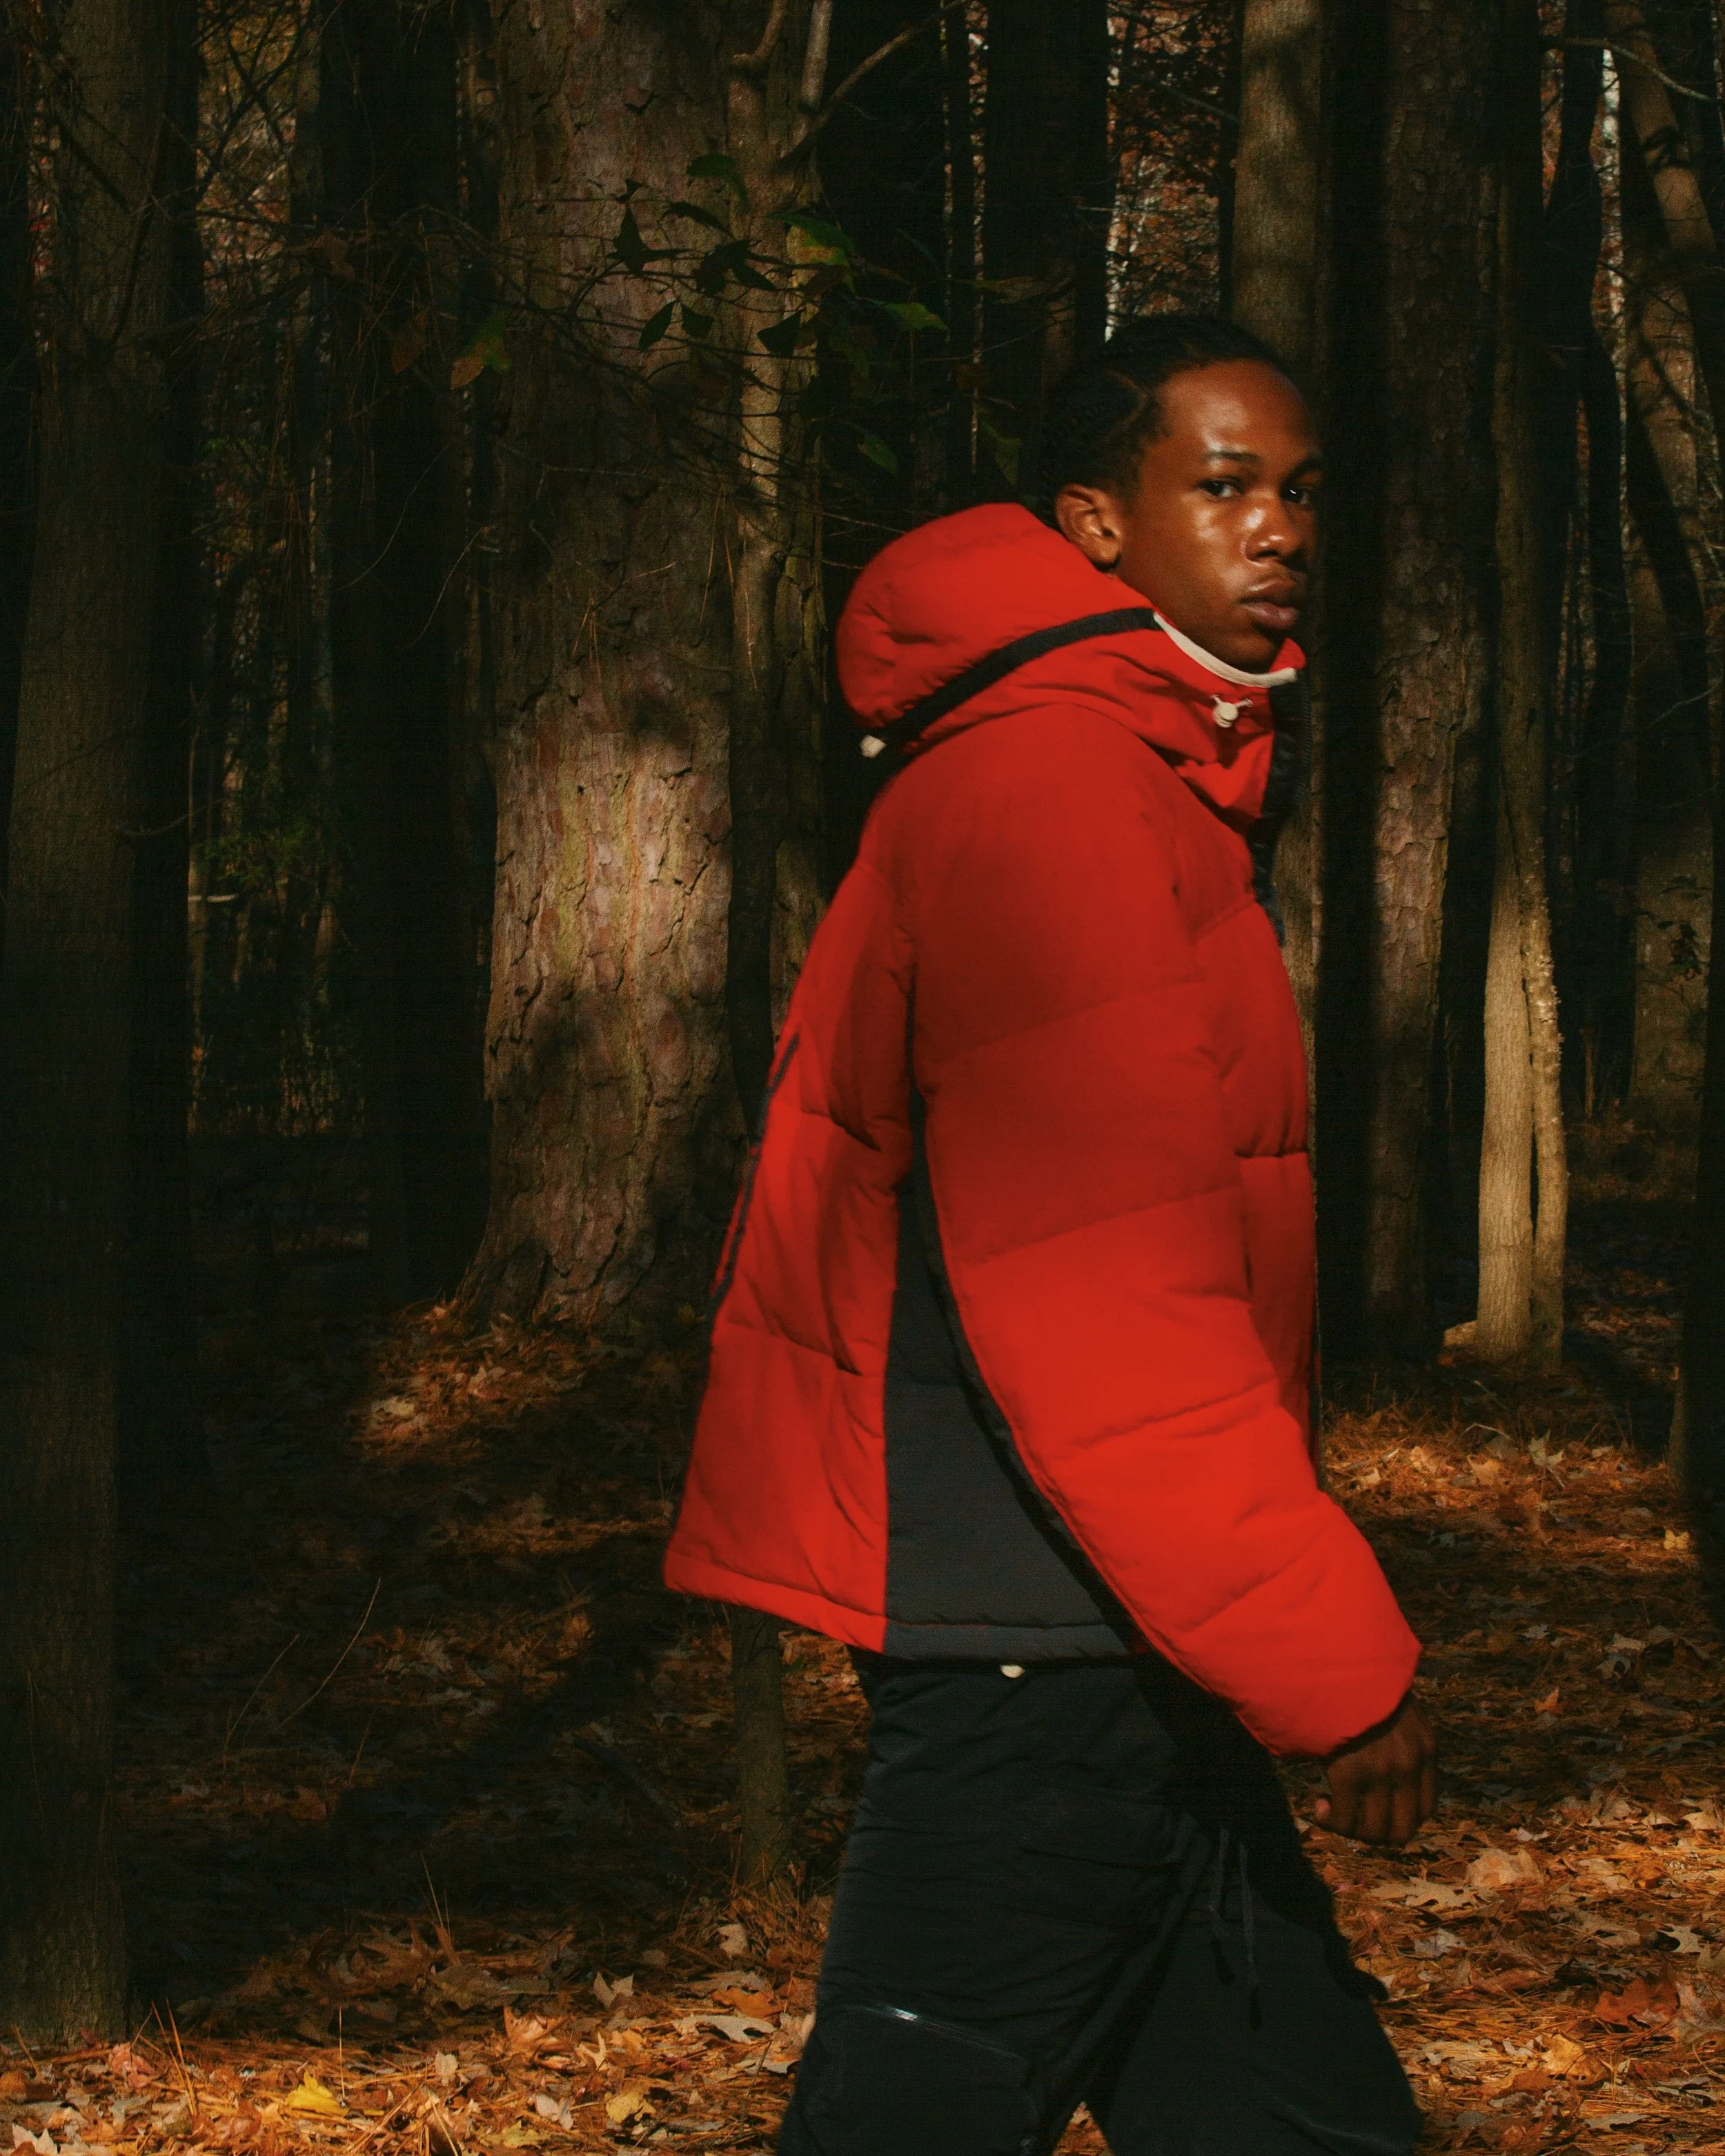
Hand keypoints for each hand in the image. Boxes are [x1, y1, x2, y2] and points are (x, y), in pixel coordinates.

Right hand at [1313, 1695, 1436, 1845]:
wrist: (1337, 1660)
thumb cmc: (1360, 1680)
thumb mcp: (1397, 1707)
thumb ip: (1401, 1737)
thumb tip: (1386, 1770)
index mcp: (1425, 1747)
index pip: (1426, 1808)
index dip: (1402, 1820)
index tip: (1378, 1811)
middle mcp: (1409, 1765)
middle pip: (1402, 1828)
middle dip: (1376, 1833)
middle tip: (1355, 1819)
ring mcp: (1381, 1771)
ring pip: (1374, 1830)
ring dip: (1351, 1829)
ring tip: (1333, 1811)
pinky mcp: (1349, 1773)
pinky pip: (1344, 1818)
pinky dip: (1330, 1821)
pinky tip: (1318, 1806)